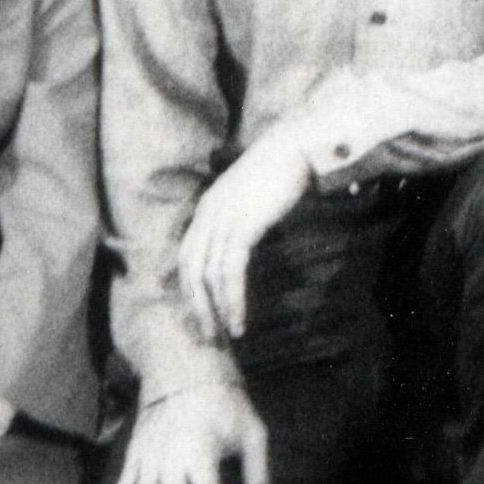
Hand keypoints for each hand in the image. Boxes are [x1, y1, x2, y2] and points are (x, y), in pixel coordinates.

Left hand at [178, 130, 313, 341]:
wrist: (297, 146)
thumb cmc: (281, 171)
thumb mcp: (250, 198)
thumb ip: (240, 220)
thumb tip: (243, 248)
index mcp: (206, 209)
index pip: (186, 257)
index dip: (191, 289)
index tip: (202, 315)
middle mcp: (207, 214)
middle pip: (190, 271)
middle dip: (198, 307)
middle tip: (209, 336)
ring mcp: (223, 219)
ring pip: (208, 277)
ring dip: (217, 311)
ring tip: (229, 335)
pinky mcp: (242, 226)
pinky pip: (230, 272)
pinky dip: (233, 300)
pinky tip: (240, 319)